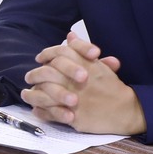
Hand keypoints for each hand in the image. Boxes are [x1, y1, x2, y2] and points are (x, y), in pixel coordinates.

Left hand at [23, 32, 145, 134]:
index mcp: (85, 66)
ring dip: (32, 94)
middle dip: (35, 74)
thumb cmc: (112, 87)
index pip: (61, 53)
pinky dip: (41, 111)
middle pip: (48, 72)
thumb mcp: (98, 65)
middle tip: (28, 77)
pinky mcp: (73, 117)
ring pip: (45, 95)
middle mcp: (77, 81)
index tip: (40, 58)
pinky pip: (51, 113)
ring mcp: (74, 100)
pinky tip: (36, 109)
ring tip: (26, 94)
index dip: (47, 54)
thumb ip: (81, 51)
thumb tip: (70, 36)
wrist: (126, 110)